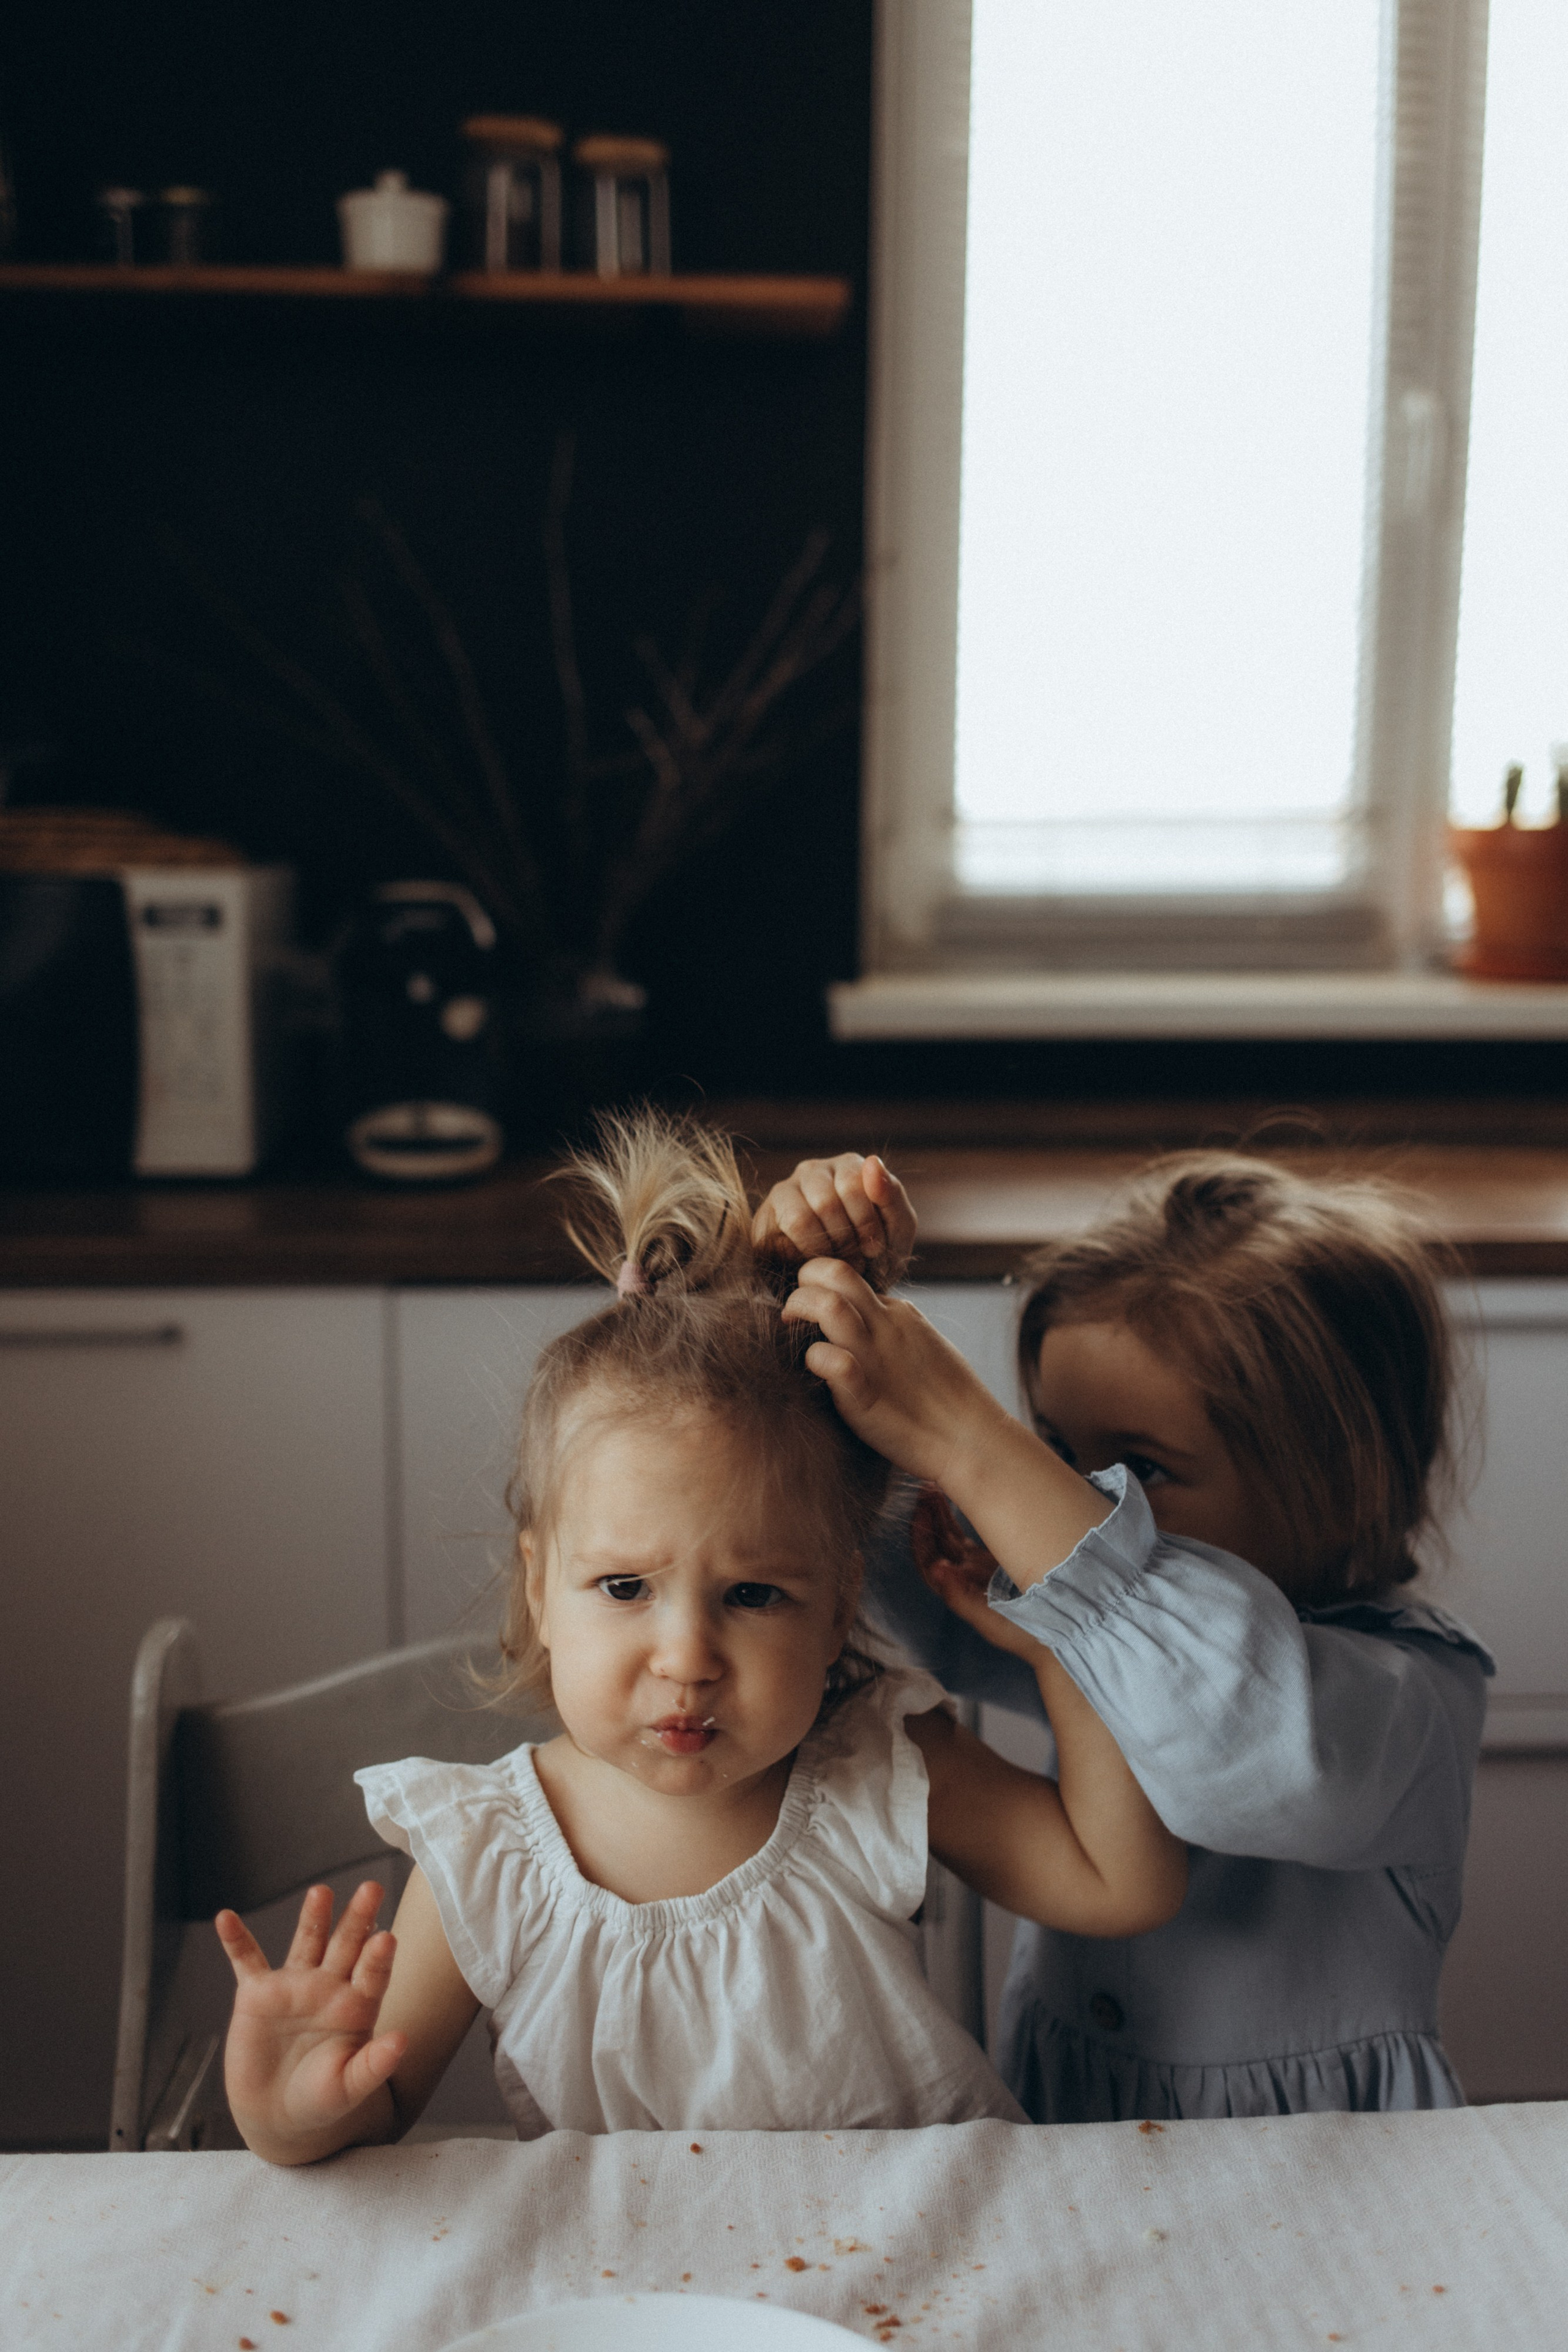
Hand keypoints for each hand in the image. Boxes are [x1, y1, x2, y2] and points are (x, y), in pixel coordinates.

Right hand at [216, 1880, 405, 2162]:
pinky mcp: (257, 1994)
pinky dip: (235, 1941)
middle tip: (372, 1888)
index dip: (378, 1958)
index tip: (386, 1938)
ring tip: (321, 1893)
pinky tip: (225, 1919)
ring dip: (314, 1918)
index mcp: (357, 2007)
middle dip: (358, 1918)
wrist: (277, 2116)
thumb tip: (403, 2041)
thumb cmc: (321, 2101)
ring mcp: (294, 1987)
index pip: (373, 1974)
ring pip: (307, 1942)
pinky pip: (246, 1961)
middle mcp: (330, 1987)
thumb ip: (374, 2065)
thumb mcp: (349, 2088)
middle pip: (346, 1945)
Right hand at [752, 1153, 915, 1285]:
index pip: (853, 1184)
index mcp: (849, 1166)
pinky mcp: (764, 1218)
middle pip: (826, 1203)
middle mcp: (814, 1171)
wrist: (846, 1291)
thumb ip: (892, 1195)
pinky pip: (779, 1238)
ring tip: (837, 1263)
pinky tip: (814, 1263)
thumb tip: (873, 1161)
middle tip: (855, 1261)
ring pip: (801, 1218)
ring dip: (824, 1251)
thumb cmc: (876, 1257)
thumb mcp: (897, 1230)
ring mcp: (785, 1191)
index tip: (873, 1248)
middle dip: (845, 1242)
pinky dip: (803, 1257)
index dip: (866, 1224)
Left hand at [782, 1256, 1006, 1486]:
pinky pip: (832, 1361)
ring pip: (829, 1305)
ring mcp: (875, 1357)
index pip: (849, 1278)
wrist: (972, 1440)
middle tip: (792, 1309)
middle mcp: (885, 1326)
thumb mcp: (924, 1346)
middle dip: (804, 1280)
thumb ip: (895, 1330)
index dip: (822, 1284)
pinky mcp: (864, 1394)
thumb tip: (869, 1321)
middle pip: (836, 1272)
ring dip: (801, 1308)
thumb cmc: (951, 1400)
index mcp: (899, 1313)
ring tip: (790, 1325)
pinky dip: (816, 1359)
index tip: (811, 1308)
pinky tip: (814, 1369)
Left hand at [911, 1485, 1045, 1662]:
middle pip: (938, 1544)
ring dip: (942, 1513)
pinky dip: (964, 1517)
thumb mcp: (991, 1621)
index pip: (928, 1560)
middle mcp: (965, 1578)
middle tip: (926, 1487)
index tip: (919, 1510)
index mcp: (959, 1591)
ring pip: (953, 1537)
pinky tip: (963, 1499)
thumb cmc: (1026, 1636)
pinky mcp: (996, 1562)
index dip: (920, 1536)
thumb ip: (961, 1597)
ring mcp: (979, 1569)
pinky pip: (971, 1536)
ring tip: (936, 1487)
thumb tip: (935, 1569)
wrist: (1063, 1639)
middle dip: (928, 1516)